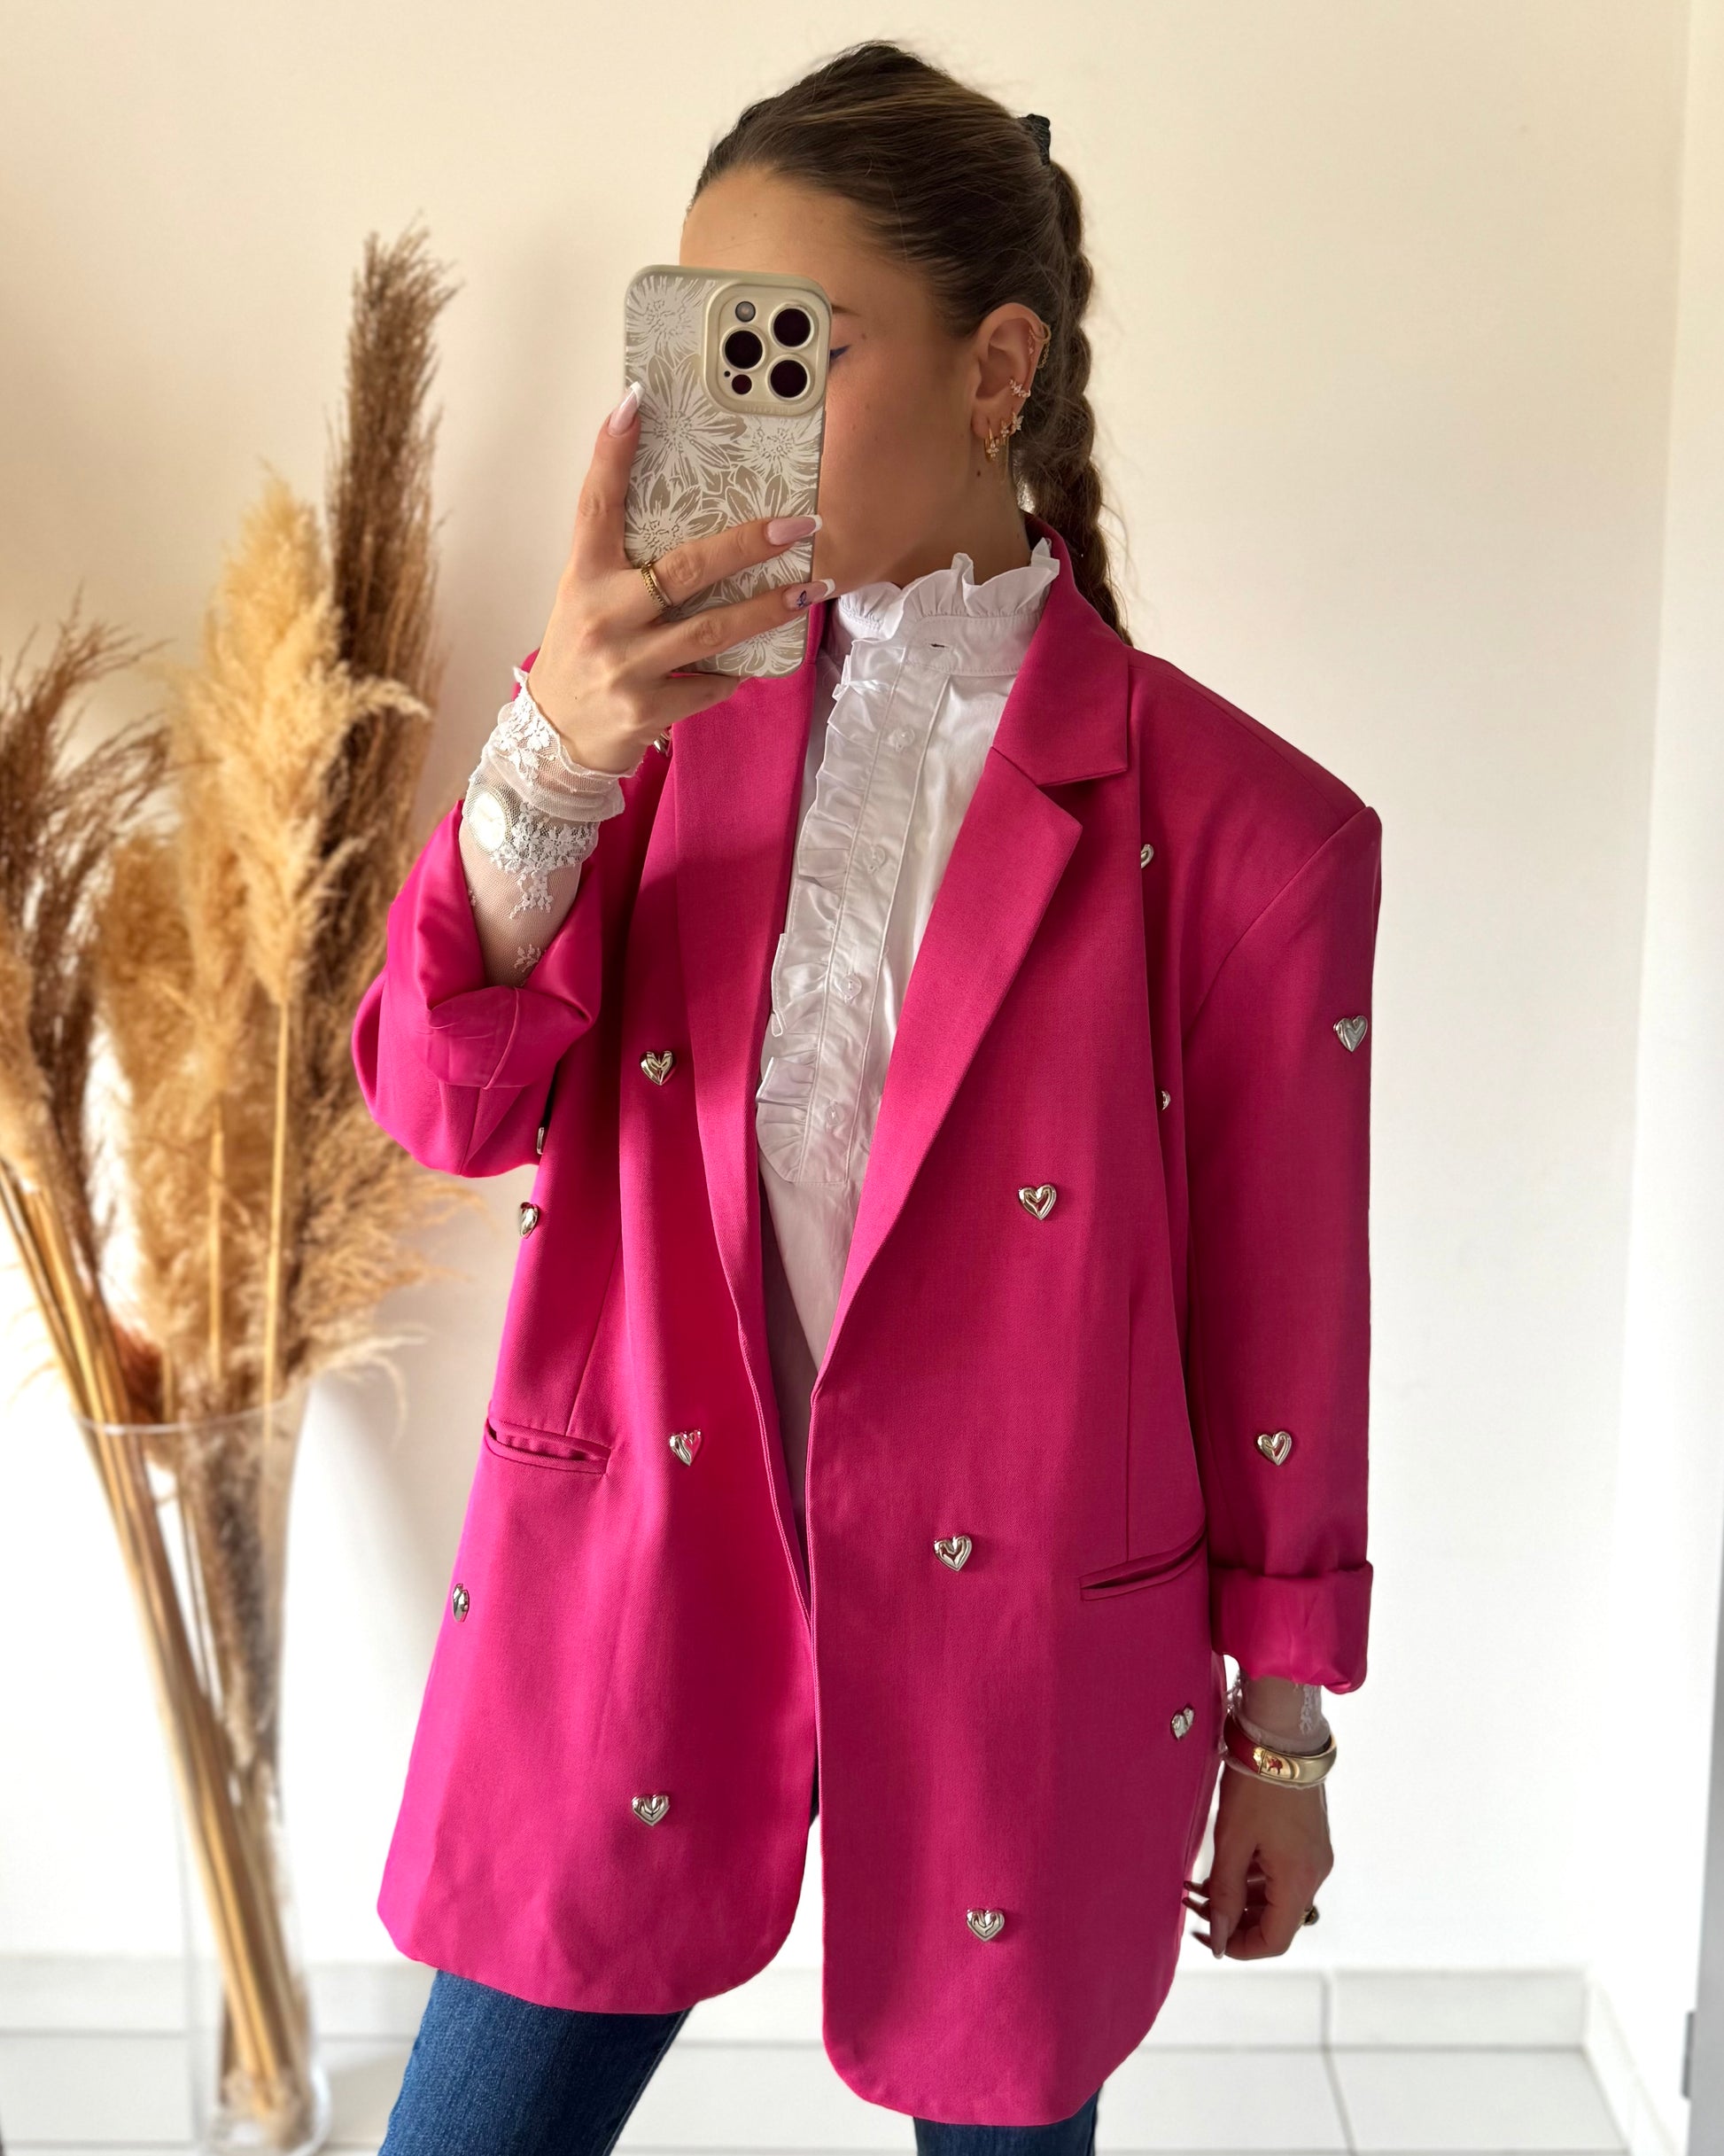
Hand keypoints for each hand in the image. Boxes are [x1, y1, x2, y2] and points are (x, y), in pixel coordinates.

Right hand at [523, 383, 829, 773]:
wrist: (556, 736)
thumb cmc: (584, 652)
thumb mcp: (588, 597)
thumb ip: (626, 562)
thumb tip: (696, 515)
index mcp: (584, 577)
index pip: (596, 504)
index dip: (613, 452)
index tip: (636, 401)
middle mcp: (602, 616)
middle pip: (686, 568)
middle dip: (748, 544)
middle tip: (798, 524)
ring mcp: (625, 666)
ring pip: (713, 630)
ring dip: (768, 609)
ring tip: (809, 589)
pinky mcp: (647, 708)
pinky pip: (710, 684)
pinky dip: (733, 673)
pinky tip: (753, 661)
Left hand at [1184, 1770, 1332, 1959]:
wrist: (1282, 1735)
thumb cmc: (1256, 1785)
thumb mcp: (1232, 1840)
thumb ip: (1224, 1893)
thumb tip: (1218, 1939)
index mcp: (1299, 1880)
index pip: (1274, 1941)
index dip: (1239, 1947)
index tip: (1206, 1938)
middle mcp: (1314, 1874)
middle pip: (1275, 1920)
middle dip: (1234, 1919)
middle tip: (1193, 1903)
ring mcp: (1314, 1857)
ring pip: (1276, 1897)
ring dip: (1240, 1897)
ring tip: (1199, 1884)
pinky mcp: (1308, 1840)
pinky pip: (1280, 1874)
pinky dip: (1253, 1878)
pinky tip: (1223, 1866)